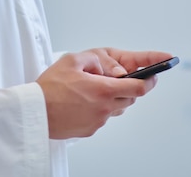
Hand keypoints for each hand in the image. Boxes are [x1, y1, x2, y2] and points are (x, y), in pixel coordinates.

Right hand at [36, 47, 171, 138]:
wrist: (36, 112)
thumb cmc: (50, 87)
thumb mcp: (72, 60)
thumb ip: (94, 59)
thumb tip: (108, 67)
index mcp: (103, 90)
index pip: (138, 88)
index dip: (149, 81)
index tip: (154, 75)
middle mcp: (104, 108)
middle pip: (130, 99)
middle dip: (130, 88)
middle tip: (119, 79)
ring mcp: (98, 121)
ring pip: (116, 108)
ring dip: (114, 98)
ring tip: (96, 88)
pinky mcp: (90, 130)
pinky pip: (103, 117)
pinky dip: (100, 108)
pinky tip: (85, 100)